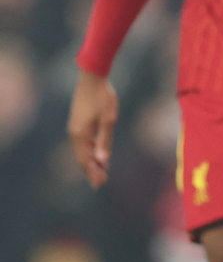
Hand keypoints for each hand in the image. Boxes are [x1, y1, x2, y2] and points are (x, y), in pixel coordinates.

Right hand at [67, 70, 118, 187]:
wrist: (92, 78)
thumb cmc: (103, 97)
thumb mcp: (108, 119)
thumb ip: (104, 141)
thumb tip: (101, 161)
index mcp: (80, 135)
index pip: (85, 160)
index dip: (93, 173)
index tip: (100, 184)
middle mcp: (74, 133)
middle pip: (81, 157)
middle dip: (91, 170)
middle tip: (101, 183)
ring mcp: (75, 127)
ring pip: (82, 149)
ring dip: (91, 160)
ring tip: (102, 170)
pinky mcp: (78, 122)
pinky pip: (83, 141)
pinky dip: (90, 149)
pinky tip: (98, 152)